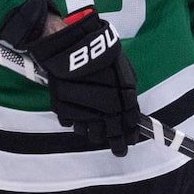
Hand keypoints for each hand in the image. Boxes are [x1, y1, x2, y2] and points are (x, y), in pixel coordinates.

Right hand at [30, 7, 141, 156]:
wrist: (72, 45)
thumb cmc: (101, 55)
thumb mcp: (123, 71)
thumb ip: (127, 94)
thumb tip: (129, 112)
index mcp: (122, 101)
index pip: (129, 125)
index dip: (129, 136)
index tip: (130, 142)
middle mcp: (104, 111)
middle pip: (109, 135)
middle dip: (114, 142)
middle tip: (117, 148)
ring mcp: (82, 112)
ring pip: (88, 133)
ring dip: (93, 132)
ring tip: (94, 128)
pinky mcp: (64, 110)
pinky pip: (70, 123)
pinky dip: (74, 120)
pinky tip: (77, 113)